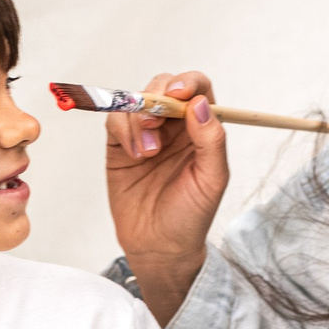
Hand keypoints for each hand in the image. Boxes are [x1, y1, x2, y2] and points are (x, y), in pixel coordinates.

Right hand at [104, 69, 229, 324]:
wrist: (159, 246)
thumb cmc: (191, 216)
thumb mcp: (212, 180)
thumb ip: (211, 141)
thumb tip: (200, 104)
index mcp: (201, 129)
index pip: (198, 89)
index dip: (188, 82)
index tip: (179, 93)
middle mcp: (174, 126)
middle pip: (163, 86)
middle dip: (157, 97)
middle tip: (155, 123)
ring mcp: (145, 133)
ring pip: (136, 100)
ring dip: (139, 119)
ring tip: (147, 154)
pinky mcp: (120, 145)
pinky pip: (116, 120)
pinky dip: (123, 130)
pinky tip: (135, 155)